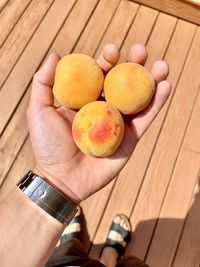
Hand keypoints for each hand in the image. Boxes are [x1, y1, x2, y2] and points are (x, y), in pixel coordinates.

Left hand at [27, 44, 170, 202]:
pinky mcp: (131, 138)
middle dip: (133, 64)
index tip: (112, 51)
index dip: (107, 60)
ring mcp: (120, 123)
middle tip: (140, 51)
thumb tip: (55, 55)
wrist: (62, 177)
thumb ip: (44, 83)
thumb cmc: (48, 145)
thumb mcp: (39, 111)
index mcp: (86, 100)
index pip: (100, 75)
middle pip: (122, 83)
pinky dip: (157, 103)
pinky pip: (146, 118)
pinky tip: (165, 86)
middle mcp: (104, 108)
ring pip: (139, 98)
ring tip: (161, 65)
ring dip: (152, 80)